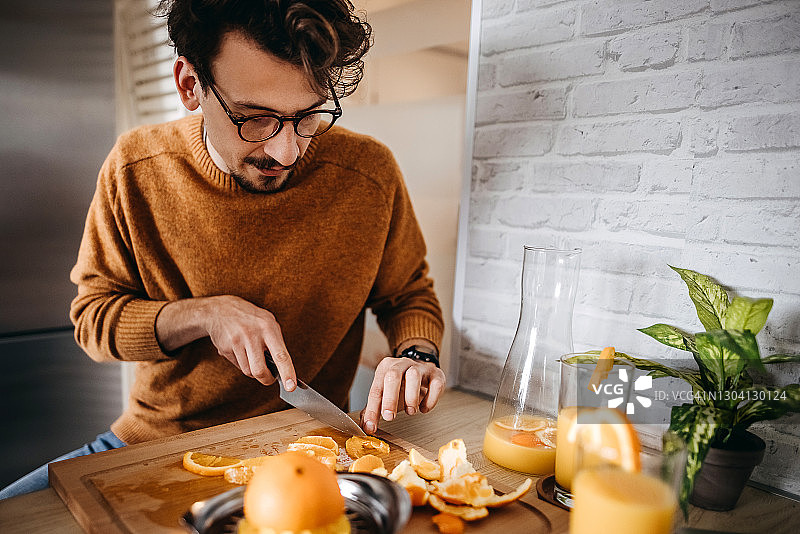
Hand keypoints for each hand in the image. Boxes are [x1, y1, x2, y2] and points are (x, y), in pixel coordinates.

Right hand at [156, 295, 296, 388]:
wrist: (221, 309)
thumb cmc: (251, 318)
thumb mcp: (268, 323)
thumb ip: (276, 343)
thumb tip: (283, 369)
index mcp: (268, 328)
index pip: (280, 355)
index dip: (287, 372)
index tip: (291, 386)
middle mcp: (252, 335)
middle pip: (259, 371)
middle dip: (266, 379)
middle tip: (269, 377)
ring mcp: (237, 341)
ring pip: (248, 371)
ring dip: (252, 369)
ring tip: (251, 354)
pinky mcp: (225, 348)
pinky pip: (237, 366)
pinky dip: (241, 363)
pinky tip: (240, 350)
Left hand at [360, 354, 445, 433]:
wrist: (423, 370)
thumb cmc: (402, 384)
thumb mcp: (385, 393)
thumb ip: (374, 408)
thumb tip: (367, 427)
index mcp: (385, 368)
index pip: (376, 389)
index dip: (373, 409)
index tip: (371, 426)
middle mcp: (401, 364)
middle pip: (393, 376)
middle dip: (390, 398)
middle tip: (389, 417)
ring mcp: (420, 367)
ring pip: (414, 376)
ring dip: (411, 398)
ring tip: (411, 412)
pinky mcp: (436, 374)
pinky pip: (435, 384)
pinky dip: (430, 399)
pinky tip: (424, 409)